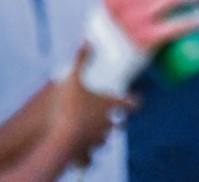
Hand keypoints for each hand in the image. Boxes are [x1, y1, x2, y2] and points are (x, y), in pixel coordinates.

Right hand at [50, 44, 135, 164]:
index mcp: (109, 106)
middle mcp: (108, 124)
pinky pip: (90, 157)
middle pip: (120, 125)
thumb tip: (86, 40)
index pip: (130, 103)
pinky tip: (84, 155)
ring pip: (106, 140)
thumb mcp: (74, 78)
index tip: (136, 101)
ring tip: (97, 135)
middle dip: (120, 122)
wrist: (63, 138)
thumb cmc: (70, 107)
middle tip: (119, 120)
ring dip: (103, 136)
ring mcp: (98, 140)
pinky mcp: (86, 153)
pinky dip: (88, 156)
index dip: (134, 102)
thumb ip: (81, 59)